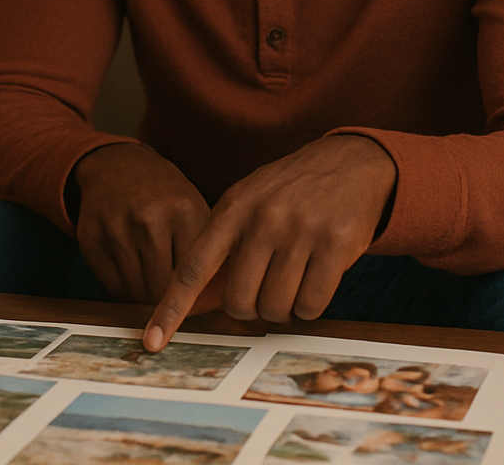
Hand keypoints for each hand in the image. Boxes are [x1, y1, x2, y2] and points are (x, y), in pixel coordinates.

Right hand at [71, 143, 210, 303]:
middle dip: (167, 298)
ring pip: (136, 292)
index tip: (193, 298)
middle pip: (162, 289)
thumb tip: (225, 296)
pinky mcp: (91, 239)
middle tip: (169, 293)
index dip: (194, 293)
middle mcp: (149, 219)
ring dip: (145, 295)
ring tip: (151, 281)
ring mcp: (116, 229)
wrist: (117, 164)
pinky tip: (131, 274)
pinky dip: (123, 290)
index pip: (193, 276)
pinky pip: (111, 286)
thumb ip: (210, 247)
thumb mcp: (194, 207)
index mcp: (183, 210)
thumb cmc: (162, 193)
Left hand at [143, 135, 395, 350]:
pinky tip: (315, 280)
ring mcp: (300, 231)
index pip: (192, 268)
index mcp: (232, 208)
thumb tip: (197, 301)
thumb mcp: (249, 200)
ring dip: (282, 309)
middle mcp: (263, 219)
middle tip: (264, 289)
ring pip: (275, 308)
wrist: (351, 161)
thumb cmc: (291, 191)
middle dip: (249, 308)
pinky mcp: (335, 245)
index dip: (171, 309)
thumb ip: (223, 243)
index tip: (152, 341)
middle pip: (238, 301)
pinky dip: (310, 306)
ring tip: (292, 280)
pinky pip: (311, 305)